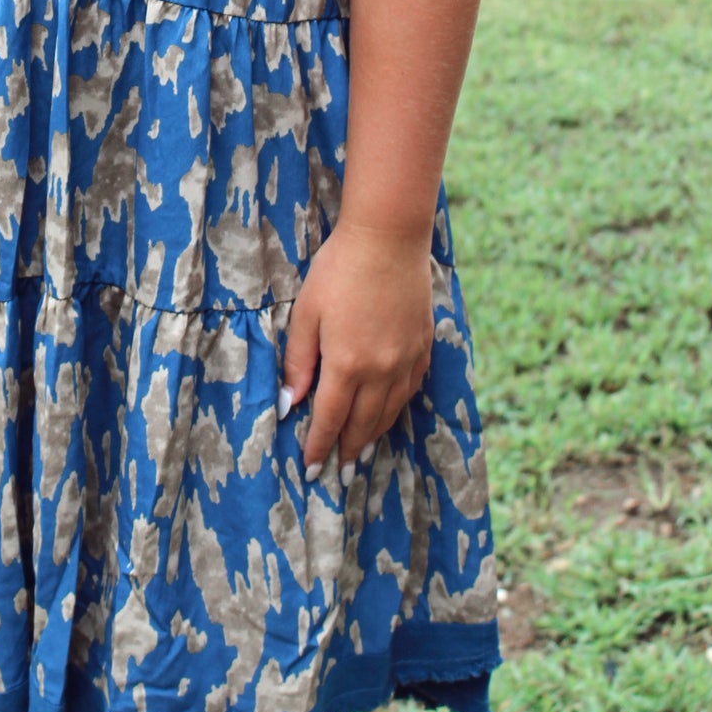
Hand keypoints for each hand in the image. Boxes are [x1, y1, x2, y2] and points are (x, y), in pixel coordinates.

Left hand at [280, 223, 433, 481]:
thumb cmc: (338, 271)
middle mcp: (381, 371)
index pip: (329, 420)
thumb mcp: (306, 313)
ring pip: (389, 412)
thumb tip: (289, 402)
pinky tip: (388, 412)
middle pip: (363, 424)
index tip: (312, 469)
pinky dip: (396, 409)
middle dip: (348, 450)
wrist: (388, 239)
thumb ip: (299, 362)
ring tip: (361, 452)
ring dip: (374, 436)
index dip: (319, 446)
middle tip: (339, 472)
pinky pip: (410, 391)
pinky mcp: (422, 347)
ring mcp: (406, 361)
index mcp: (347, 365)